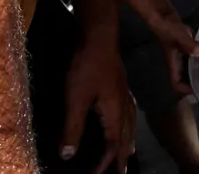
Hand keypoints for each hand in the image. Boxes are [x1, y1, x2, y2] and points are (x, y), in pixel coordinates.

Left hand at [60, 34, 135, 172]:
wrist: (99, 38)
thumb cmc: (86, 68)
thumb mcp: (75, 100)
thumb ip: (73, 128)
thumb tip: (69, 155)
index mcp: (115, 112)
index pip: (113, 144)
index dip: (107, 161)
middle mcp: (123, 106)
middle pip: (126, 136)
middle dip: (122, 155)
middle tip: (123, 170)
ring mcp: (123, 94)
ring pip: (130, 124)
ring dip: (127, 141)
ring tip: (127, 152)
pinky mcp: (120, 86)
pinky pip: (128, 113)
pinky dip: (127, 125)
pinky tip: (123, 119)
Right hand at [144, 12, 198, 95]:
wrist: (163, 15)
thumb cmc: (168, 27)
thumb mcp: (179, 36)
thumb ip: (190, 44)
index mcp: (173, 64)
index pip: (176, 84)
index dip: (186, 90)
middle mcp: (177, 62)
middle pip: (185, 79)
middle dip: (196, 83)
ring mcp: (182, 55)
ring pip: (191, 69)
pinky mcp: (187, 47)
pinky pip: (195, 57)